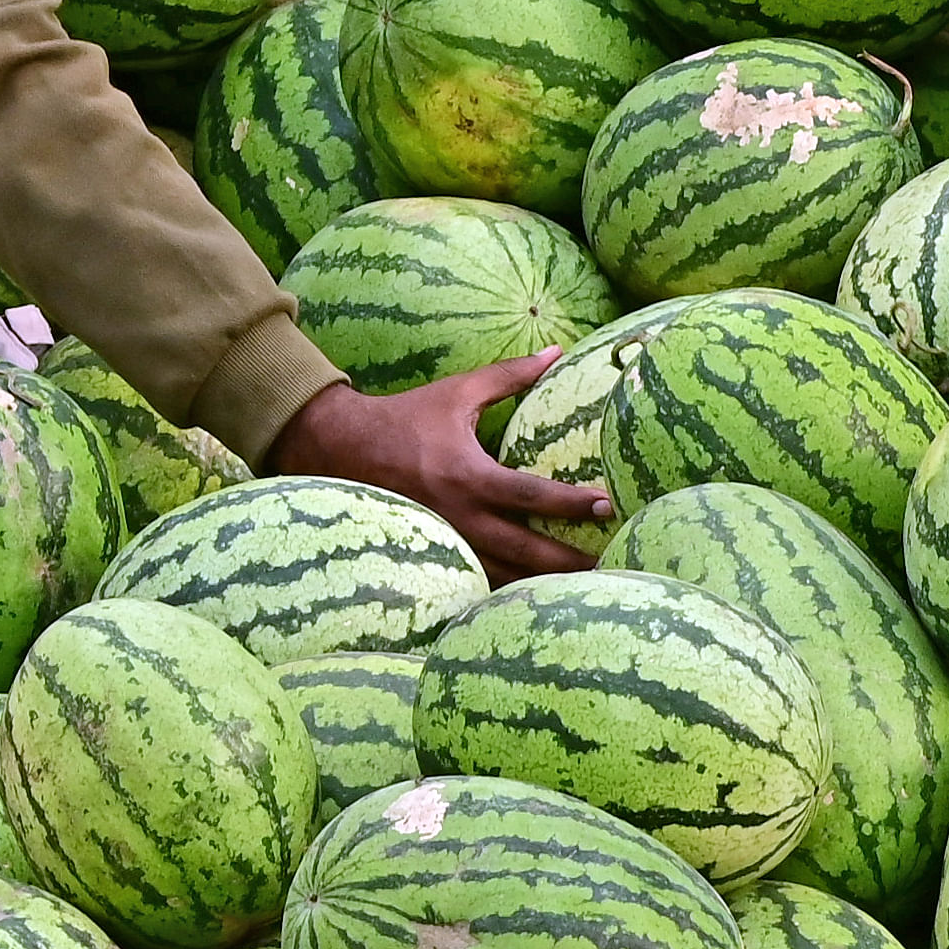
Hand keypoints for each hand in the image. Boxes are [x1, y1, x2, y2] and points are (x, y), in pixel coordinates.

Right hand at [270, 358, 605, 579]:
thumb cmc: (406, 418)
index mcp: (467, 476)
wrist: (339, 448)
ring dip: (542, 583)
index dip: (571, 503)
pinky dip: (507, 588)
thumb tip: (556, 352)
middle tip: (609, 564)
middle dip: (567, 561)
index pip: (531, 496)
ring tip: (582, 588)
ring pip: (502, 574)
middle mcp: (458, 515)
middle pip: (525, 551)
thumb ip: (509, 376)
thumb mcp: (457, 392)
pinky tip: (535, 596)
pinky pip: (476, 579)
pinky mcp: (434, 556)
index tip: (607, 505)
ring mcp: (445, 541)